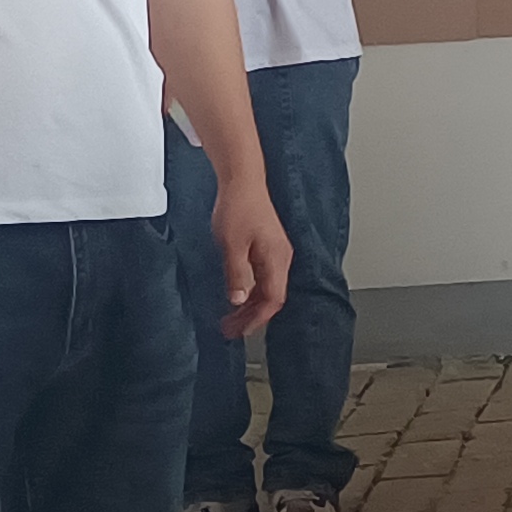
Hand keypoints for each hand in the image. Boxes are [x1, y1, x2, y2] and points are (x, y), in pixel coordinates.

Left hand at [211, 190, 292, 337]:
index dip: (256, 319)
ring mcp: (276, 252)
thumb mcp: (231, 245)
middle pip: (271, 297)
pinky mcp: (268, 247)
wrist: (242, 180)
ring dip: (249, 304)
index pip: (272, 300)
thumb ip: (236, 274)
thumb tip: (238, 300)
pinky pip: (263, 277)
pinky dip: (250, 290)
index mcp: (276, 259)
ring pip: (267, 288)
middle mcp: (281, 258)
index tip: (239, 331)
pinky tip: (236, 294)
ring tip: (230, 317)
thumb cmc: (238, 207)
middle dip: (251, 316)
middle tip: (230, 329)